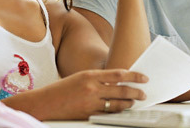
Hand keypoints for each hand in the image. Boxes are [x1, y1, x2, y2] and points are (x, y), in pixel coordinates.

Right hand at [26, 69, 147, 119]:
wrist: (45, 103)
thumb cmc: (63, 88)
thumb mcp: (81, 77)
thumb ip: (99, 78)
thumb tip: (118, 80)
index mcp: (90, 75)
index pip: (118, 74)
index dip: (134, 76)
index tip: (144, 78)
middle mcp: (92, 88)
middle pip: (121, 90)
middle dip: (136, 92)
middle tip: (143, 94)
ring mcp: (90, 103)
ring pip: (117, 104)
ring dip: (128, 103)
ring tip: (134, 102)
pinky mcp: (88, 115)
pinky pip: (108, 114)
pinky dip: (117, 112)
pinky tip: (121, 110)